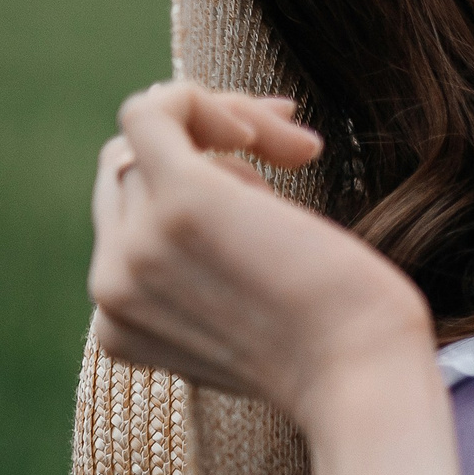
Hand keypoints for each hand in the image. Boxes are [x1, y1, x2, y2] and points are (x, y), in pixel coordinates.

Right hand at [89, 83, 433, 434]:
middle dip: (211, 143)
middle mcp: (111, 286)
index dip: (196, 183)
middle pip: (131, 169)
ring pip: (151, 138)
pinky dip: (203, 97)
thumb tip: (230, 176)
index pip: (127, 219)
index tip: (274, 172)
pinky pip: (153, 111)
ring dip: (232, 122)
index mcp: (119, 323)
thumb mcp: (254, 312)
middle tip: (294, 147)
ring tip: (300, 149)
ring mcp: (138, 245)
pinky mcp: (181, 202)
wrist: (362, 377)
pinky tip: (270, 123)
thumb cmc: (338, 347)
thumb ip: (219, 264)